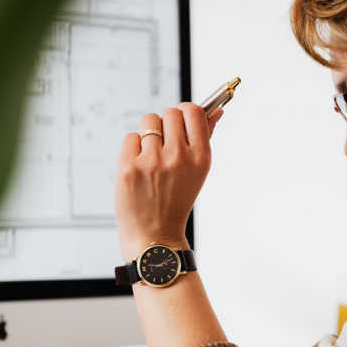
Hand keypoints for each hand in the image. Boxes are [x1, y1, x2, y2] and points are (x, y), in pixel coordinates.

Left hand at [114, 103, 221, 260]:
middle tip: (165, 142)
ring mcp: (152, 162)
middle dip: (166, 122)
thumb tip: (216, 111)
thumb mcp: (197, 172)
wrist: (154, 235)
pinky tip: (139, 166)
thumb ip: (205, 138)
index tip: (181, 118)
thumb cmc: (176, 201)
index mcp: (200, 158)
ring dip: (149, 134)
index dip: (185, 111)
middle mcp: (178, 157)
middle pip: (170, 112)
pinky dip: (133, 148)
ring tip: (151, 156)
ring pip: (148, 121)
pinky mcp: (129, 167)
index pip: (193, 112)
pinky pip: (131, 137)